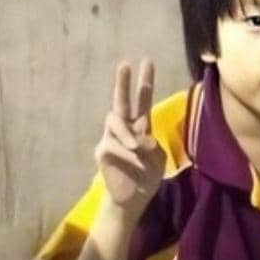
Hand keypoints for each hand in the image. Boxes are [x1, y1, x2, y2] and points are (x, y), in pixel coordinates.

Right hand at [94, 59, 165, 216]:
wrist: (134, 198)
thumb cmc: (147, 175)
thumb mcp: (157, 159)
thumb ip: (151, 146)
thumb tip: (141, 138)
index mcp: (140, 126)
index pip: (142, 100)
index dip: (144, 82)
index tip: (147, 61)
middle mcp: (123, 128)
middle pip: (120, 102)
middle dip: (123, 83)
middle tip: (125, 64)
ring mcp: (111, 139)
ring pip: (114, 122)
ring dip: (128, 134)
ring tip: (139, 148)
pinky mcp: (103, 152)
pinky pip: (112, 145)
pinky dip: (126, 152)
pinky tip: (134, 159)